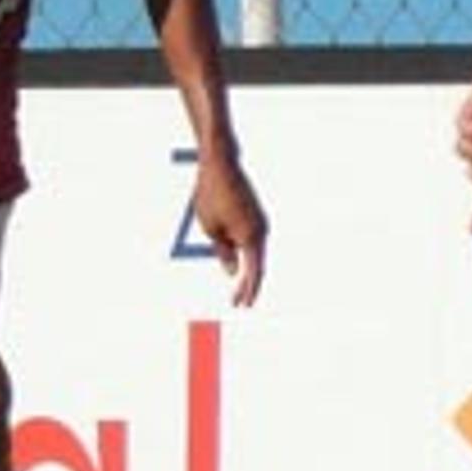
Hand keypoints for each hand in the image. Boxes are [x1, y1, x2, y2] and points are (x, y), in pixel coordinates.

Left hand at [188, 148, 269, 306]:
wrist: (220, 165)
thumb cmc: (211, 196)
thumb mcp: (210, 229)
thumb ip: (223, 252)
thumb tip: (232, 272)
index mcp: (251, 236)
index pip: (253, 271)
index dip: (247, 290)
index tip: (241, 305)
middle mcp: (261, 230)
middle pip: (257, 265)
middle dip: (248, 285)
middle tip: (238, 303)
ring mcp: (259, 222)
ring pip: (254, 252)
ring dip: (247, 270)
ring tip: (238, 288)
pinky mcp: (254, 215)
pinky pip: (251, 240)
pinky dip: (245, 254)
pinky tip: (238, 263)